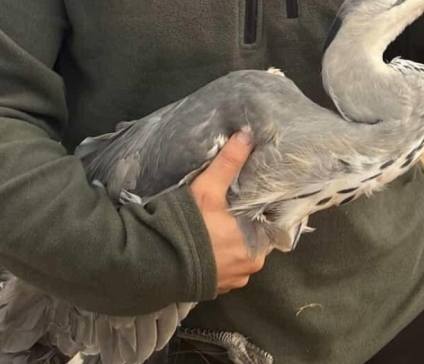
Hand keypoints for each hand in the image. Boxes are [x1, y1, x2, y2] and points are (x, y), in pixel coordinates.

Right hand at [189, 129, 265, 293]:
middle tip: (233, 206)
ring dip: (231, 241)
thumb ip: (229, 163)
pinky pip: (223, 267)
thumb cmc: (187, 228)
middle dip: (246, 224)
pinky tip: (207, 242)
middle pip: (255, 238)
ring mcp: (233, 280)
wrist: (150, 265)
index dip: (264, 209)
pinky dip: (218, 255)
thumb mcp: (208, 190)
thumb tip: (247, 135)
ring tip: (218, 223)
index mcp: (257, 245)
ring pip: (239, 253)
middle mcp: (251, 266)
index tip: (256, 197)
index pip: (272, 224)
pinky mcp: (215, 288)